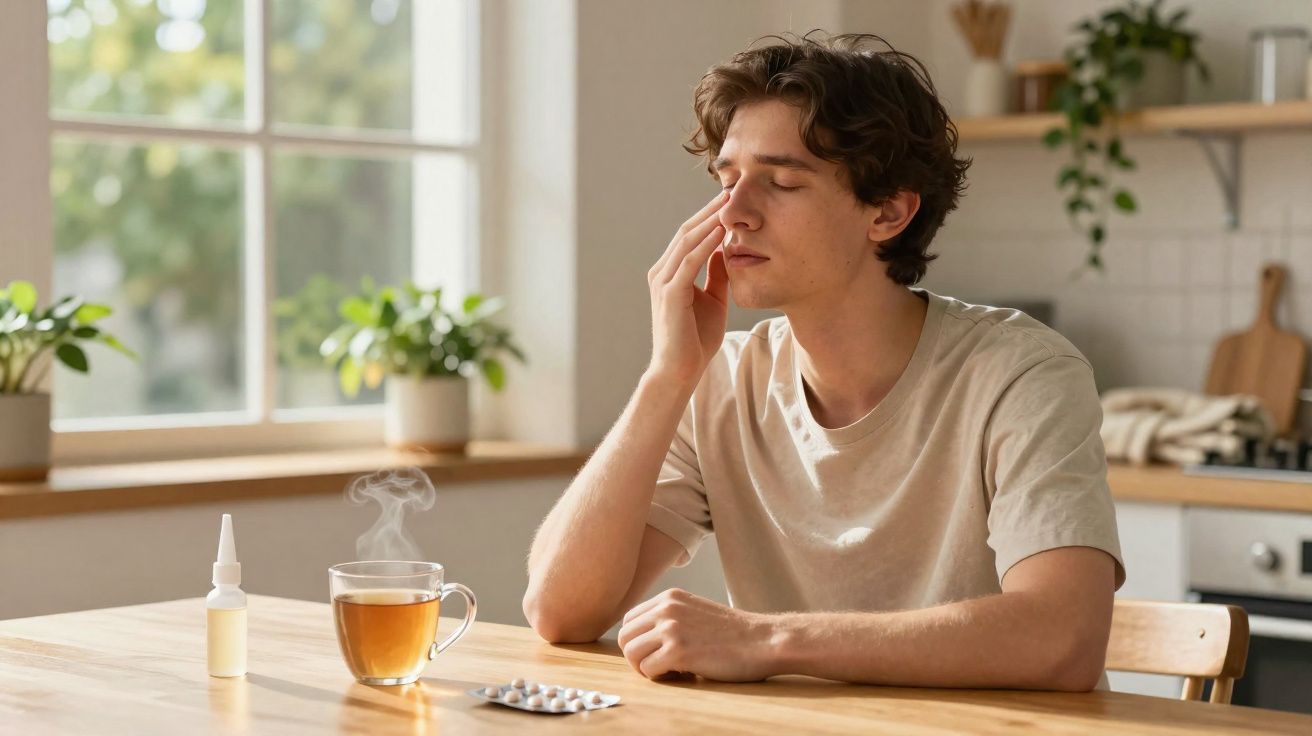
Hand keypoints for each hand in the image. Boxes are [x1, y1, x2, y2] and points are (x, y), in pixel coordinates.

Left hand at [616, 588, 777, 681]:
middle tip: (659, 666)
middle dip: (637, 657)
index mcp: (669, 597)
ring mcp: (671, 628)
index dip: (638, 641)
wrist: (762, 640)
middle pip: (624, 637)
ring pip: (631, 654)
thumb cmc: (732, 633)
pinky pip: (648, 670)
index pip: (629, 620)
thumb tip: (642, 638)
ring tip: (670, 670)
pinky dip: (660, 678)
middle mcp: (666, 608)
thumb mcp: (695, 610)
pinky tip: (682, 674)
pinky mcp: (679, 651)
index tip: (656, 652)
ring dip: (646, 668)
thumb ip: (670, 616)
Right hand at [646, 192, 730, 389]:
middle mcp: (661, 272)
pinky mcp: (670, 294)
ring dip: (709, 220)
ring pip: (687, 242)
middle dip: (709, 210)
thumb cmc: (695, 340)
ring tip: (728, 202)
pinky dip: (706, 244)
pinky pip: (689, 262)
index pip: (689, 236)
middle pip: (686, 231)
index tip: (730, 199)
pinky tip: (721, 231)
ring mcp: (663, 282)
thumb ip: (716, 275)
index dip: (709, 216)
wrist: (680, 371)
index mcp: (669, 273)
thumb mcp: (714, 300)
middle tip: (731, 189)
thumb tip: (727, 251)